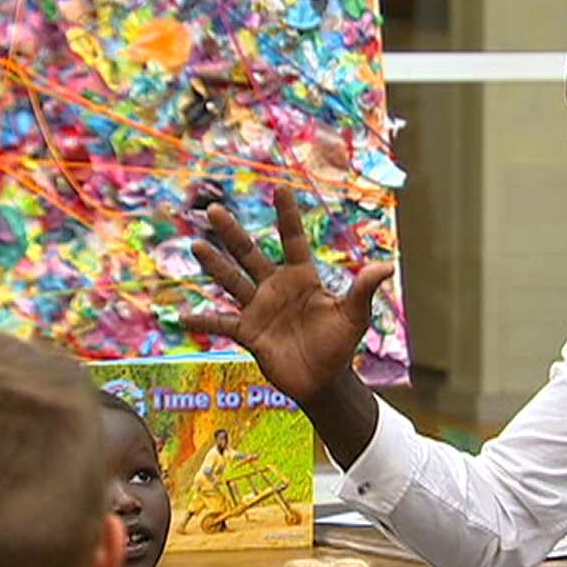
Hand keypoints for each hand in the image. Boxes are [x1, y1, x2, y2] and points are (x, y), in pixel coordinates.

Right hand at [180, 187, 393, 405]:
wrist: (324, 380)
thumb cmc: (340, 345)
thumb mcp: (354, 316)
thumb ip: (363, 289)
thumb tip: (386, 266)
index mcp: (302, 277)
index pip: (292, 239)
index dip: (286, 214)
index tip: (280, 186)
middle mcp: (277, 287)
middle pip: (250, 254)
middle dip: (232, 233)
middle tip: (213, 209)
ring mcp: (259, 309)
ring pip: (232, 281)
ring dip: (214, 265)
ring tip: (196, 245)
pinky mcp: (249, 333)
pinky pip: (221, 324)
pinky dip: (202, 322)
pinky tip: (180, 317)